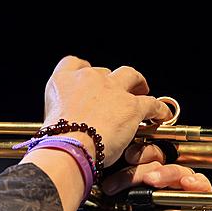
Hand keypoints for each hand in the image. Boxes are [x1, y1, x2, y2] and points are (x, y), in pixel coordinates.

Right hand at [42, 56, 171, 165]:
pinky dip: (159, 109)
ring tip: (141, 92)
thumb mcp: (50, 120)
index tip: (89, 79)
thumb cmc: (57, 140)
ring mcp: (111, 89)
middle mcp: (88, 79)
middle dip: (111, 81)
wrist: (69, 147)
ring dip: (137, 84)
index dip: (83, 70)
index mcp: (63, 81)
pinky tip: (161, 115)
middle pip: (104, 71)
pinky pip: (152, 103)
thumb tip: (70, 123)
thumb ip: (62, 113)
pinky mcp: (131, 105)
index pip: (73, 63)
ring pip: (131, 76)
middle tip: (116, 93)